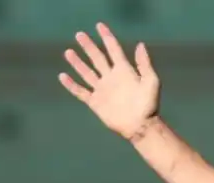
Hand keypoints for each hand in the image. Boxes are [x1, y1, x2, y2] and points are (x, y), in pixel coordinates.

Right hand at [59, 22, 160, 139]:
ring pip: (87, 73)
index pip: (113, 50)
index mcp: (124, 71)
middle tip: (79, 34)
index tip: (99, 26)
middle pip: (97, 58)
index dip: (107, 37)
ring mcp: (102, 90)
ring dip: (78, 63)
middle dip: (89, 47)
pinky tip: (63, 76)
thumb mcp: (151, 81)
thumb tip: (140, 44)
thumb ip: (144, 64)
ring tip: (68, 52)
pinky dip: (71, 85)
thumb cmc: (149, 105)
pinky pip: (81, 91)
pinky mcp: (96, 102)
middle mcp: (111, 78)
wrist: (140, 125)